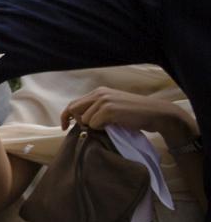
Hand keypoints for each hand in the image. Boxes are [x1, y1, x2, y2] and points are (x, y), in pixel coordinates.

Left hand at [62, 87, 196, 139]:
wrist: (156, 113)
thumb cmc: (135, 113)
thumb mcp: (113, 106)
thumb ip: (97, 109)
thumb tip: (79, 120)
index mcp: (99, 91)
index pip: (74, 103)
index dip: (66, 116)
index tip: (64, 126)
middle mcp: (99, 93)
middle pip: (73, 110)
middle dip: (77, 122)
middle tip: (89, 130)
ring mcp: (104, 100)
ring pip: (84, 120)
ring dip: (94, 127)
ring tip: (109, 126)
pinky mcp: (109, 110)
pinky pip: (94, 124)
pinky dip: (101, 129)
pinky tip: (114, 126)